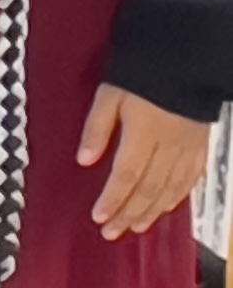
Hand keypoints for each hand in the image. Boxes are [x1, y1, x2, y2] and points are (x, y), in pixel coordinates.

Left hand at [80, 84, 209, 239]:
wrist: (185, 56)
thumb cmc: (142, 74)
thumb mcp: (110, 95)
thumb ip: (96, 128)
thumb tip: (84, 161)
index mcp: (145, 130)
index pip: (128, 174)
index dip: (114, 198)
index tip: (99, 217)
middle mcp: (171, 142)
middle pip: (150, 186)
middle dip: (130, 212)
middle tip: (112, 232)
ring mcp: (190, 144)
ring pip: (172, 186)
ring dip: (153, 210)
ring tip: (135, 226)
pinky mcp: (202, 143)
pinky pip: (193, 176)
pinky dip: (178, 195)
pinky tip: (166, 207)